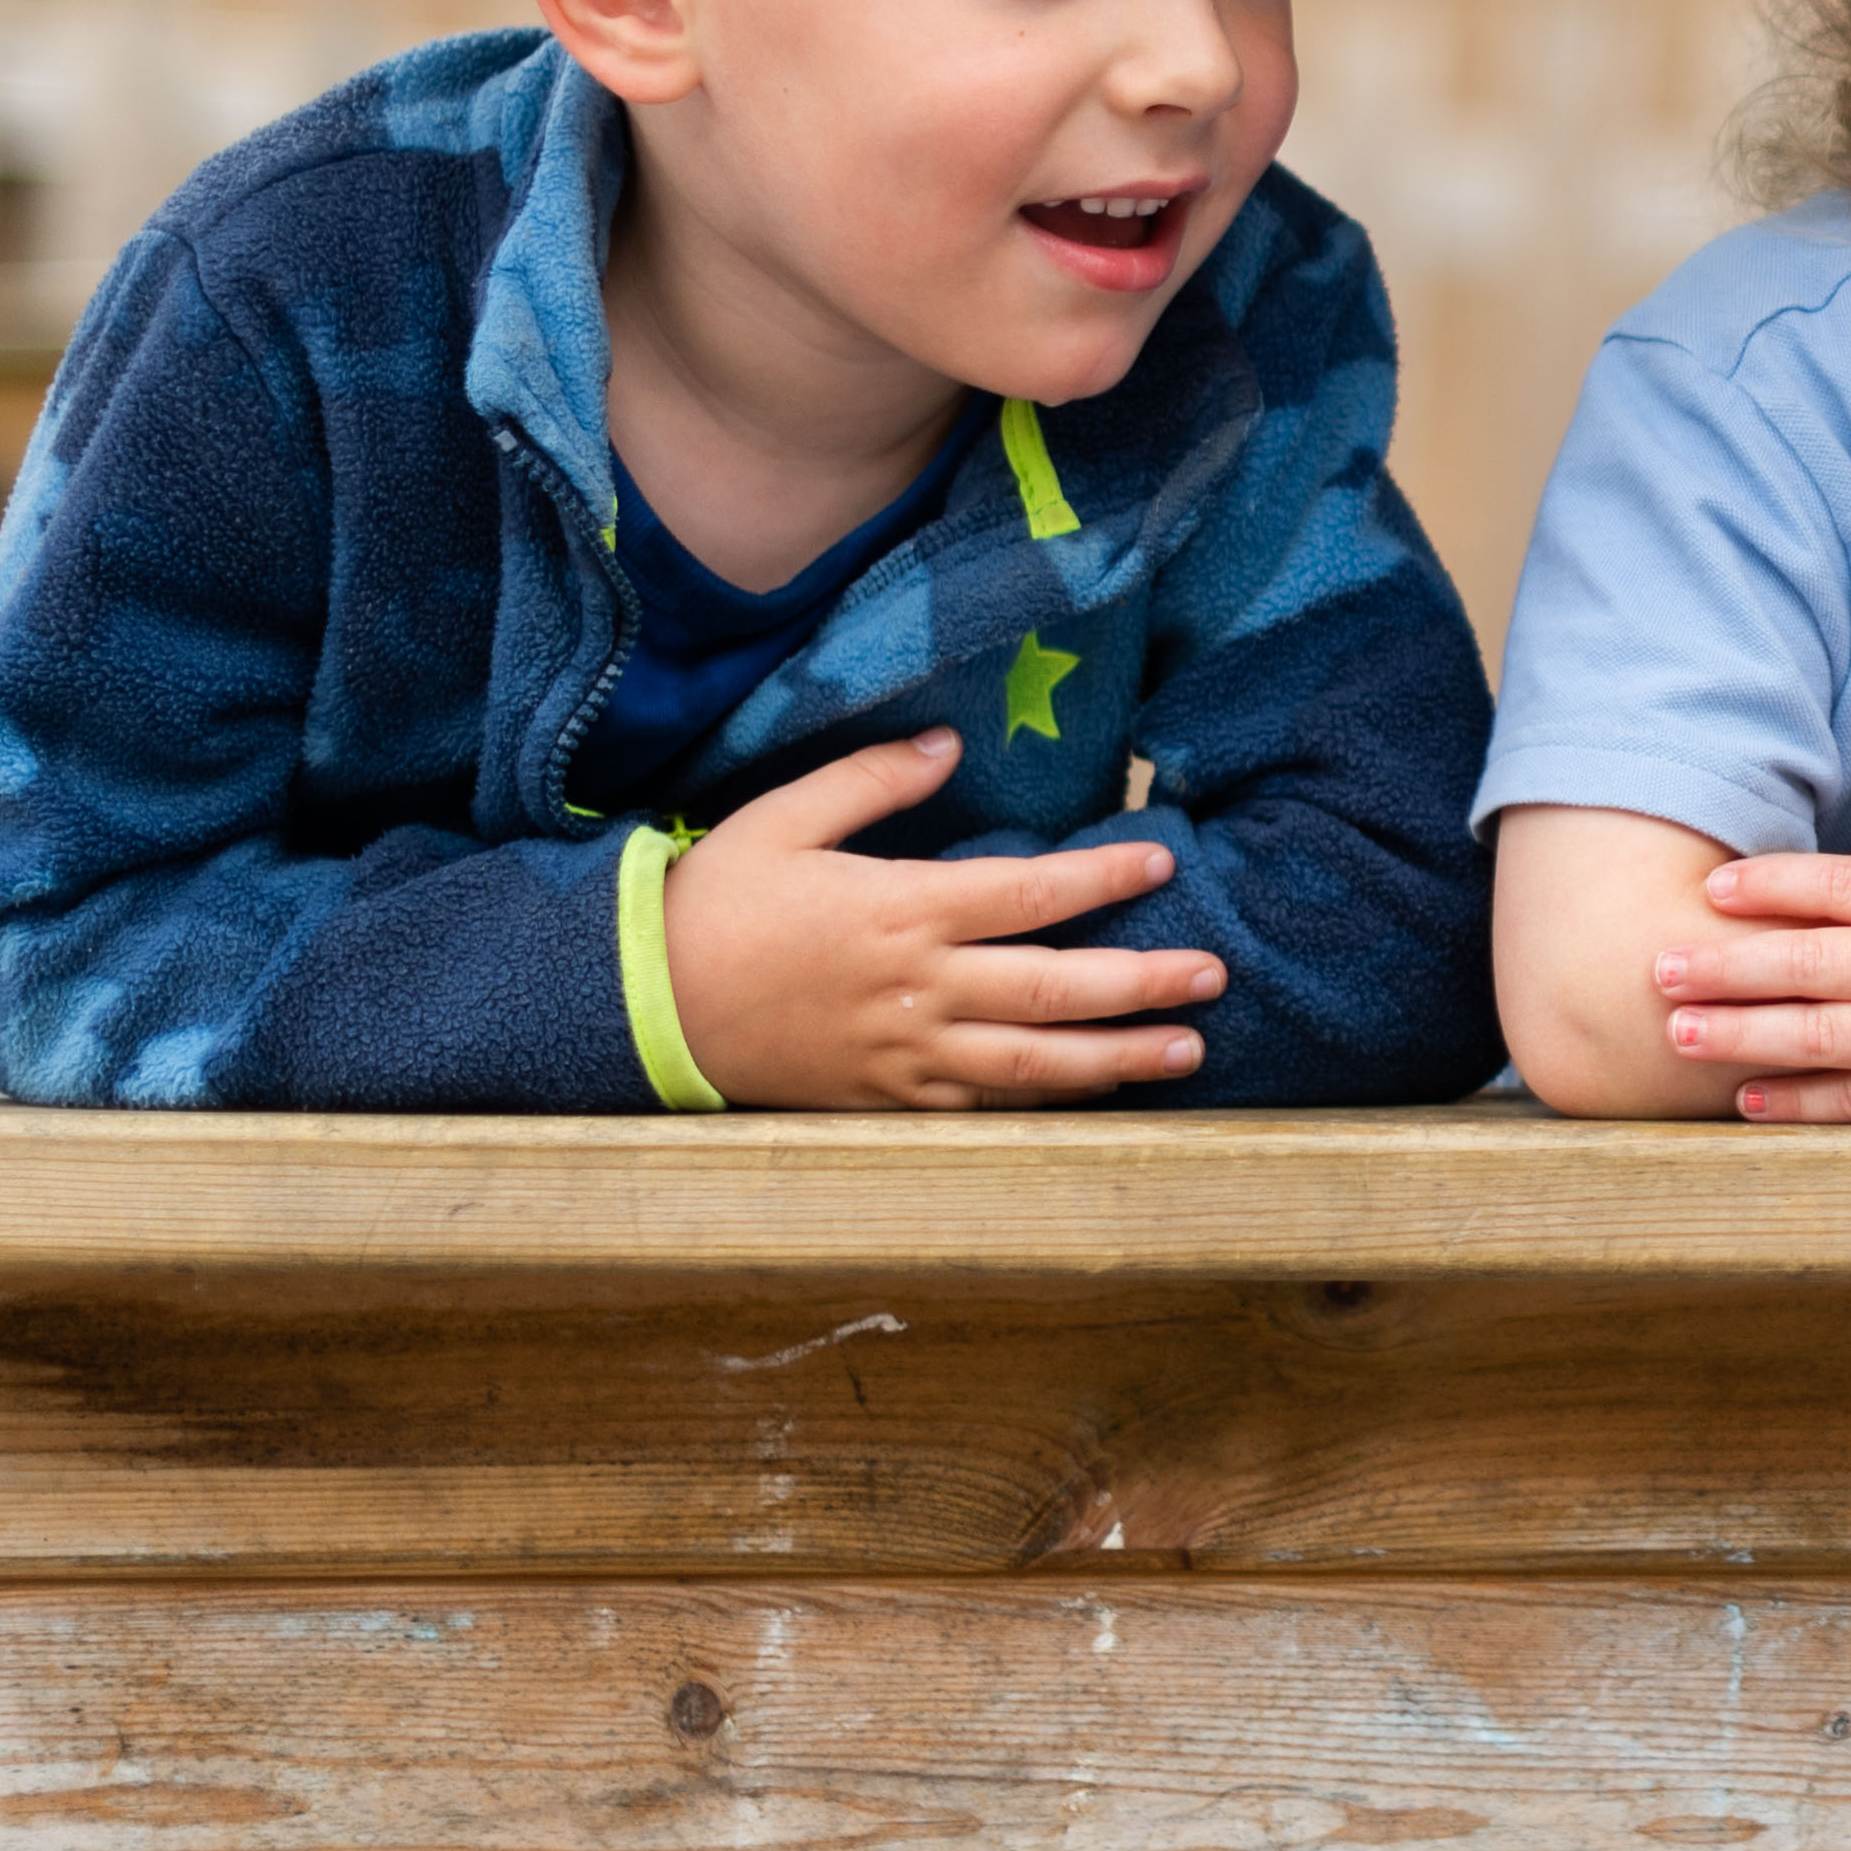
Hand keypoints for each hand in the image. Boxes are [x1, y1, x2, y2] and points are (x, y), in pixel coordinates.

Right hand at [659, 727, 1220, 1109]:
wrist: (636, 1005)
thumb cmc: (710, 904)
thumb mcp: (781, 819)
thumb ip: (871, 780)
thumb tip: (948, 743)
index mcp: (900, 910)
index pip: (1029, 894)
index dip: (1105, 879)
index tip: (1164, 862)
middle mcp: (917, 988)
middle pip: (1055, 990)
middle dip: (1144, 983)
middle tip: (1214, 975)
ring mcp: (904, 1053)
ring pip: (1033, 1064)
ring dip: (1118, 1058)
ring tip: (1188, 1051)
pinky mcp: (884, 1099)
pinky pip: (981, 1107)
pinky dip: (1044, 1101)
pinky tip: (1095, 1094)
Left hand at [1658, 841, 1850, 1124]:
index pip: (1842, 886)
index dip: (1771, 885)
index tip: (1714, 888)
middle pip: (1807, 963)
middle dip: (1725, 963)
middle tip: (1659, 965)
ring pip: (1819, 1036)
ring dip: (1740, 1034)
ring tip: (1678, 1033)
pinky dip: (1801, 1103)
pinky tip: (1751, 1100)